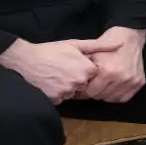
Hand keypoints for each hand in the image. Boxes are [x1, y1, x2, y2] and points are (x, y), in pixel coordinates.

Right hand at [0, 38, 115, 103]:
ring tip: (56, 75)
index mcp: (86, 69)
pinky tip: (51, 82)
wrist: (26, 60)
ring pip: (73, 92)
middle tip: (64, 69)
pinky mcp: (56, 100)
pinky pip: (62, 98)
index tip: (75, 63)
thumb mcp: (75, 45)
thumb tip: (120, 45)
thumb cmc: (51, 50)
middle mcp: (79, 82)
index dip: (85, 69)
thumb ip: (98, 46)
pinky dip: (57, 93)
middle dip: (77, 79)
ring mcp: (67, 92)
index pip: (94, 74)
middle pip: (84, 85)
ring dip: (67, 86)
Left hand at [72, 27, 145, 102]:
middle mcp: (120, 78)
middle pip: (99, 97)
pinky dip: (116, 94)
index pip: (89, 92)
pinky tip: (112, 86)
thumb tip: (74, 82)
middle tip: (91, 84)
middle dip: (93, 91)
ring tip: (102, 84)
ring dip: (104, 94)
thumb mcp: (92, 51)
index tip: (82, 85)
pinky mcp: (139, 83)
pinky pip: (123, 98)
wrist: (130, 35)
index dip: (83, 89)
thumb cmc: (109, 41)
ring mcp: (131, 81)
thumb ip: (83, 68)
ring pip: (110, 99)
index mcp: (106, 71)